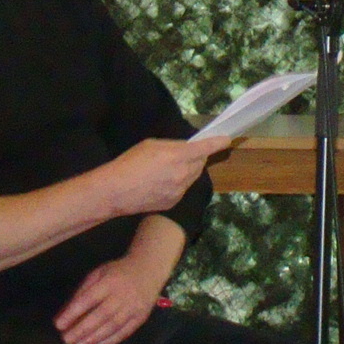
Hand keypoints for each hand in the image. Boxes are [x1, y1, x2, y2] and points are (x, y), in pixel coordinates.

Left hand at [55, 249, 168, 343]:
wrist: (149, 269)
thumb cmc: (117, 272)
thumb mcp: (98, 274)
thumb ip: (82, 292)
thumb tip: (64, 314)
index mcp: (110, 281)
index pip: (89, 299)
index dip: (73, 313)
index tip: (59, 325)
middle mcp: (123, 295)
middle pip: (101, 315)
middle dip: (82, 329)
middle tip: (67, 340)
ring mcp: (134, 307)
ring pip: (112, 326)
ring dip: (94, 337)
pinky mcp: (141, 317)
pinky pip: (124, 332)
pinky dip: (109, 341)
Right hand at [101, 134, 230, 217]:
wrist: (116, 191)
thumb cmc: (130, 162)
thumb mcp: (152, 145)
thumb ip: (172, 146)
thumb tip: (184, 149)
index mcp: (180, 155)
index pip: (206, 147)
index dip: (218, 143)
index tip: (226, 140)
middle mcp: (185, 173)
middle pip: (200, 163)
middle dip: (196, 157)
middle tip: (182, 155)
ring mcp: (181, 190)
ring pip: (192, 177)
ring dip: (186, 171)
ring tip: (166, 170)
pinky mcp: (174, 202)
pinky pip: (182, 190)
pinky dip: (177, 184)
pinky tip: (159, 184)